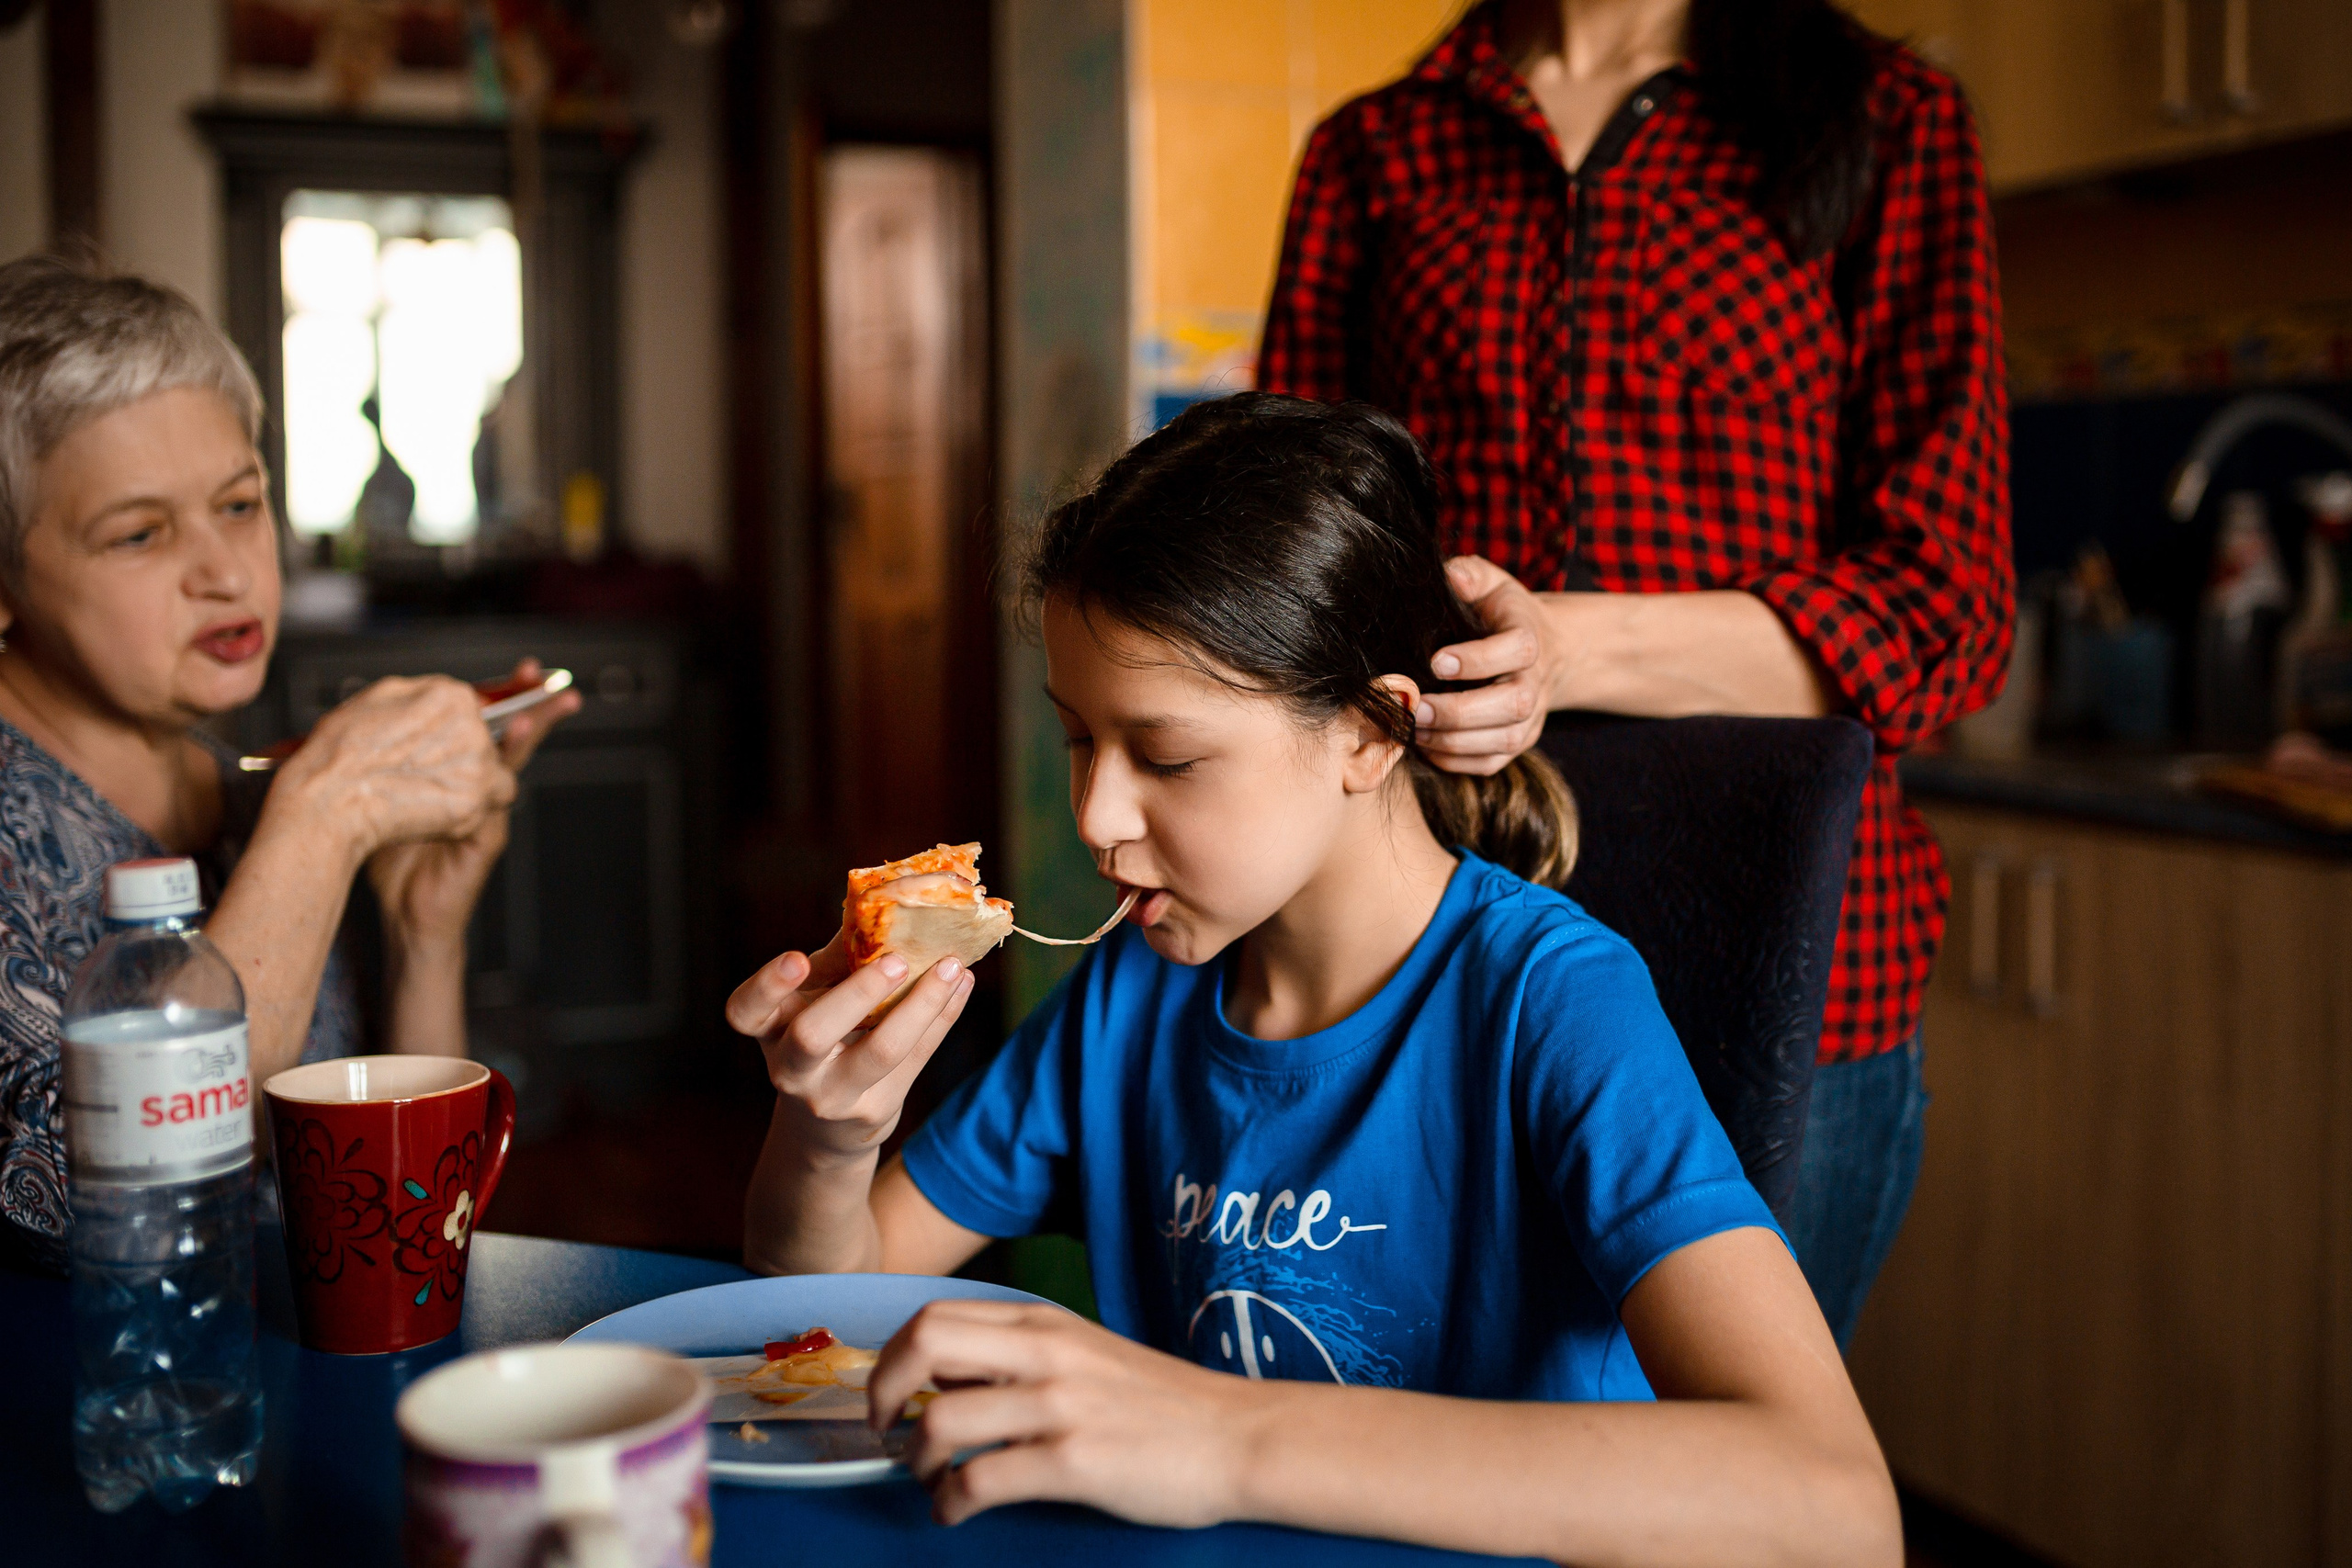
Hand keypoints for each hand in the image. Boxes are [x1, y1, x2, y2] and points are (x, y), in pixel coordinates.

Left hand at [365, 659, 581, 951]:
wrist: (403, 908)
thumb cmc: (388, 849)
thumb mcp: (380, 790)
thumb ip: (385, 755)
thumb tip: (375, 711)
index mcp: (453, 769)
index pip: (479, 721)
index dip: (498, 693)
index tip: (518, 668)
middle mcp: (475, 785)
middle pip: (506, 733)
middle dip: (529, 702)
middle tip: (537, 673)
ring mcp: (485, 811)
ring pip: (508, 766)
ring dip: (520, 737)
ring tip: (528, 714)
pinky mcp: (485, 839)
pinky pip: (495, 806)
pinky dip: (496, 785)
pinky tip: (499, 765)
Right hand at [725, 937, 975, 1160]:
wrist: (827, 1126)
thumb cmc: (824, 1038)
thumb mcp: (815, 1001)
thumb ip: (838, 959)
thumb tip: (883, 902)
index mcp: (768, 1029)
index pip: (745, 1011)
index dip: (767, 985)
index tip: (797, 958)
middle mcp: (790, 1067)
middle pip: (812, 1035)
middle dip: (857, 994)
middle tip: (897, 961)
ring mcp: (832, 1096)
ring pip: (880, 1051)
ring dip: (922, 1004)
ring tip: (952, 966)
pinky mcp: (874, 1110)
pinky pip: (916, 1058)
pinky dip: (943, 1016)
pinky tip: (960, 984)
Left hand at [869, 1301, 1261, 1527]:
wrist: (1240, 1437)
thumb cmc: (1165, 1405)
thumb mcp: (1087, 1354)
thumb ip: (1023, 1356)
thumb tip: (949, 1380)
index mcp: (1044, 1324)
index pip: (935, 1315)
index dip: (891, 1356)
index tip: (888, 1392)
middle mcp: (1045, 1354)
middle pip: (923, 1345)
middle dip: (882, 1391)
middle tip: (886, 1430)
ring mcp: (1059, 1406)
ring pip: (940, 1420)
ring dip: (916, 1460)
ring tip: (930, 1480)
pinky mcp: (1073, 1461)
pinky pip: (978, 1481)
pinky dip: (949, 1503)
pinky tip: (955, 1513)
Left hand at [1417, 556, 1566, 774]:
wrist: (1544, 651)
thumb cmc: (1501, 614)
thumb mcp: (1490, 583)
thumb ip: (1471, 575)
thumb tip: (1452, 577)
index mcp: (1530, 639)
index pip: (1516, 651)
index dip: (1478, 659)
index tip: (1436, 661)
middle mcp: (1536, 683)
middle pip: (1513, 704)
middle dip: (1461, 711)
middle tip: (1417, 708)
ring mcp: (1530, 719)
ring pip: (1502, 741)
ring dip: (1453, 741)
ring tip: (1413, 730)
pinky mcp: (1518, 744)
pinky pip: (1491, 763)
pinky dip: (1457, 761)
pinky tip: (1425, 748)